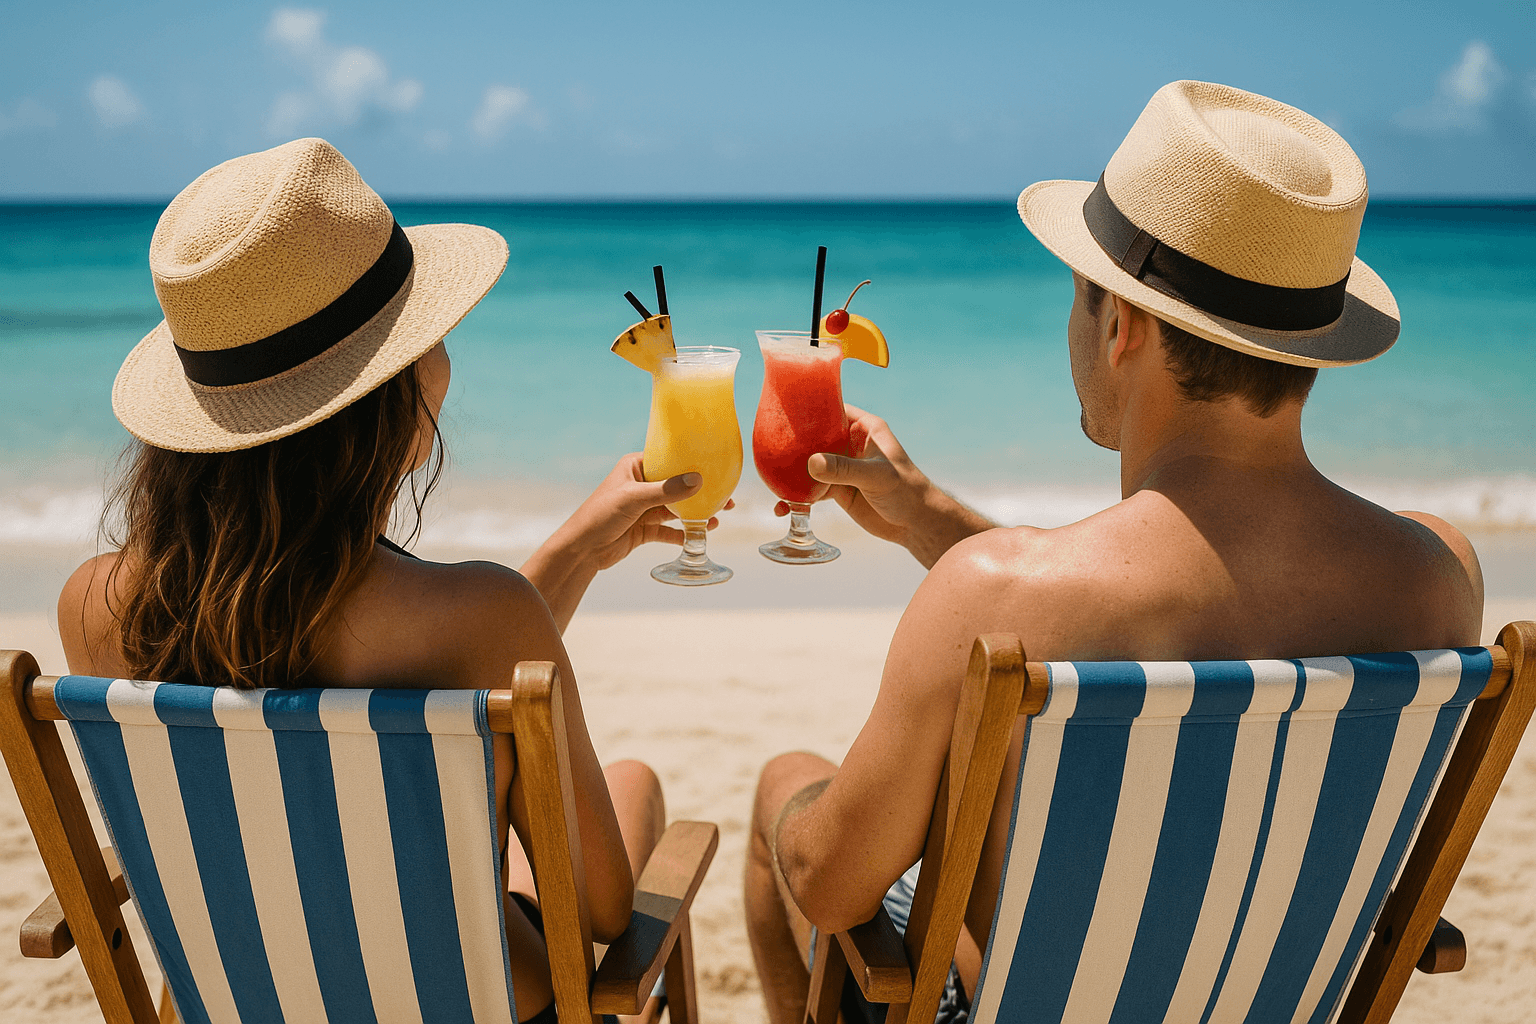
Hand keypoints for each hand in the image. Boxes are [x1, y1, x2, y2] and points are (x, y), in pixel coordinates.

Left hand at [522, 454, 732, 629]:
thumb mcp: (634, 499)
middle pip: (677, 485)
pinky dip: (684, 532)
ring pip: (676, 508)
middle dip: (700, 491)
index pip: (668, 458)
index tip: (716, 465)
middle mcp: (641, 484)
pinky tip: (701, 533)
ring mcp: (644, 507)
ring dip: (696, 512)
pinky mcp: (644, 529)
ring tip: (720, 514)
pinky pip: (669, 529)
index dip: (692, 462)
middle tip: (726, 495)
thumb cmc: (600, 515)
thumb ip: (667, 491)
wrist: (581, 550)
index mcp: (635, 466)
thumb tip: (698, 480)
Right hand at [773, 405, 992, 568]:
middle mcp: (849, 444)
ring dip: (790, 473)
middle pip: (814, 436)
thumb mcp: (876, 476)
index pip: (832, 408)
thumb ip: (845, 469)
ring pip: (808, 465)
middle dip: (792, 443)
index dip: (811, 406)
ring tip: (770, 482)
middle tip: (766, 447)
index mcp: (863, 427)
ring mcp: (841, 467)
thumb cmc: (906, 491)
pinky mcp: (836, 490)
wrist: (915, 524)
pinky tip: (783, 507)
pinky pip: (810, 490)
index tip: (785, 408)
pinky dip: (796, 497)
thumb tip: (812, 463)